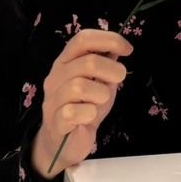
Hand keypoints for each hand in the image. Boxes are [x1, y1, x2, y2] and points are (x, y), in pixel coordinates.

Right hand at [33, 29, 131, 177]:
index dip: (109, 40)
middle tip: (118, 81)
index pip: (82, 39)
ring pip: (80, 87)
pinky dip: (88, 113)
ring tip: (100, 101)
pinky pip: (73, 112)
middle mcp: (55, 78)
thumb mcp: (100, 82)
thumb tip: (119, 47)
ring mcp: (53, 100)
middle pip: (88, 62)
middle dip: (112, 71)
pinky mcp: (56, 122)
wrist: (66, 142)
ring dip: (101, 94)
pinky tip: (90, 116)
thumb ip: (106, 64)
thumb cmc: (84, 107)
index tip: (128, 50)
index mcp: (66, 63)